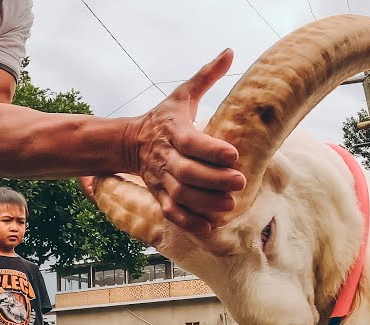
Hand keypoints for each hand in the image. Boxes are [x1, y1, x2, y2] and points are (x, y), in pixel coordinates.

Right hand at [128, 49, 244, 233]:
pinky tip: (209, 227)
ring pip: (180, 196)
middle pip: (187, 173)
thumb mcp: (183, 95)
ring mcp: (161, 180)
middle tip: (240, 182)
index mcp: (174, 131)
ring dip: (205, 203)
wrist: (130, 142)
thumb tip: (230, 52)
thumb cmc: (164, 118)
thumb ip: (207, 76)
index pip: (192, 142)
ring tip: (229, 205)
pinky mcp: (159, 196)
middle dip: (213, 180)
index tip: (234, 154)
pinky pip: (171, 213)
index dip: (212, 150)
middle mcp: (166, 158)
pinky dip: (188, 222)